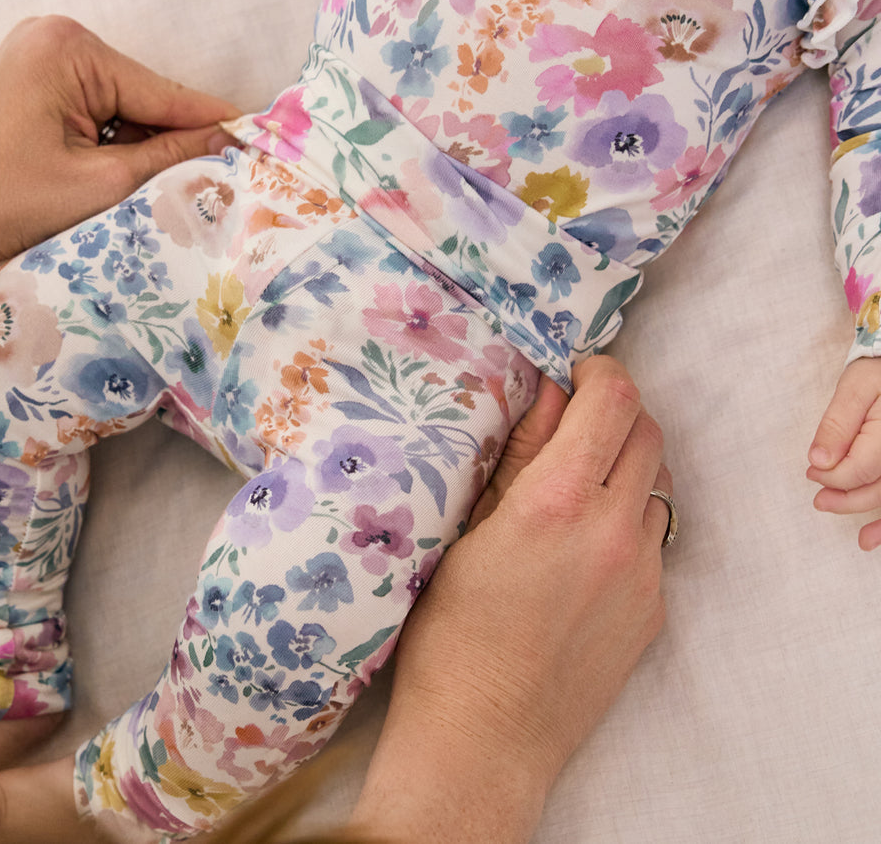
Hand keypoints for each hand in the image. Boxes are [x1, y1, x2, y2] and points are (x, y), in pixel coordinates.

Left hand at [0, 16, 239, 293]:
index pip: (165, 93)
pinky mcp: (29, 82)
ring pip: (120, 110)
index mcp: (70, 49)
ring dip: (138, 150)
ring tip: (152, 195)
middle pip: (144, 99)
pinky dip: (109, 147)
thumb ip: (169, 158)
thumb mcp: (97, 185)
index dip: (216, 125)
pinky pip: (92, 113)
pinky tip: (114, 183)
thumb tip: (226, 143)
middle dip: (170, 142)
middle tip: (212, 188)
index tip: (267, 143)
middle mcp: (56, 38)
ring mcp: (39, 57)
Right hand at [348, 356, 670, 843]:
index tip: (575, 371)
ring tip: (578, 487)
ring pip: (658, 484)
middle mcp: (614, 531)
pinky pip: (656, 539)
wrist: (485, 740)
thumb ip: (519, 453)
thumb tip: (549, 390)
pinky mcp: (654, 611)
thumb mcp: (466, 530)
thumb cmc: (451, 635)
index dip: (600, 369)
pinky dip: (628, 521)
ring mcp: (643, 574)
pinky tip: (583, 547)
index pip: (614, 399)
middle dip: (615, 412)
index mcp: (560, 501)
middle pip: (649, 431)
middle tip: (574, 422)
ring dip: (627, 466)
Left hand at [807, 356, 880, 550]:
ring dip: (878, 520)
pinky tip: (877, 538)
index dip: (829, 476)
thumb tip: (818, 462)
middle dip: (846, 499)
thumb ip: (837, 425)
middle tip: (819, 502)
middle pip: (877, 490)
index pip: (856, 470)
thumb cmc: (879, 372)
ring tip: (861, 540)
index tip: (811, 471)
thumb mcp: (854, 389)